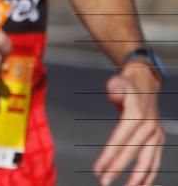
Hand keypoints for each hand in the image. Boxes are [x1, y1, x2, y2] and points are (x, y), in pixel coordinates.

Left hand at [92, 66, 163, 185]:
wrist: (146, 83)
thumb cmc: (128, 85)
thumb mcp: (119, 81)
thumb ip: (116, 86)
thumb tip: (114, 92)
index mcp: (136, 115)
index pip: (120, 139)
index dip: (109, 156)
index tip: (97, 169)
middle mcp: (148, 127)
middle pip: (132, 152)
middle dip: (118, 169)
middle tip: (104, 181)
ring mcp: (156, 134)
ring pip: (147, 161)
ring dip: (137, 178)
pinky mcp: (158, 140)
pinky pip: (155, 161)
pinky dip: (149, 175)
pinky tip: (140, 185)